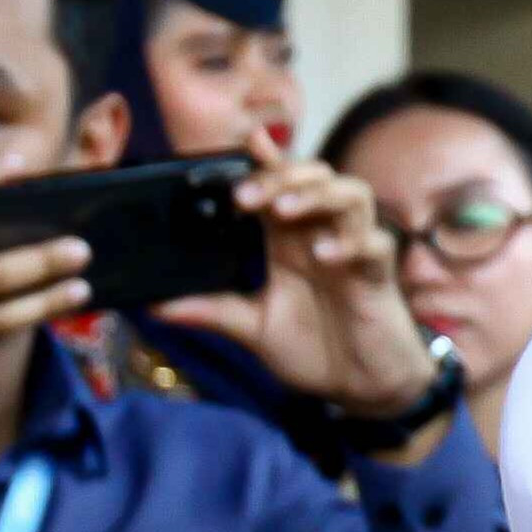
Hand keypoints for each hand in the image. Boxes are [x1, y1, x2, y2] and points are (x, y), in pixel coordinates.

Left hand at [154, 129, 434, 423]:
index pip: (279, 187)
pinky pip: (373, 243)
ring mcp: (355, 251)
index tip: (240, 144)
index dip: (265, 162)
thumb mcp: (252, 328)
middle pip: (316, 177)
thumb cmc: (315, 349)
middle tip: (245, 196)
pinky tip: (324, 254)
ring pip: (352, 195)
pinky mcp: (379, 274)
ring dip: (316, 195)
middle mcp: (323, 235)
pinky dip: (349, 242)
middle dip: (282, 176)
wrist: (361, 387)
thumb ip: (210, 310)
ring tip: (282, 211)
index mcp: (290, 242)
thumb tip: (152, 306)